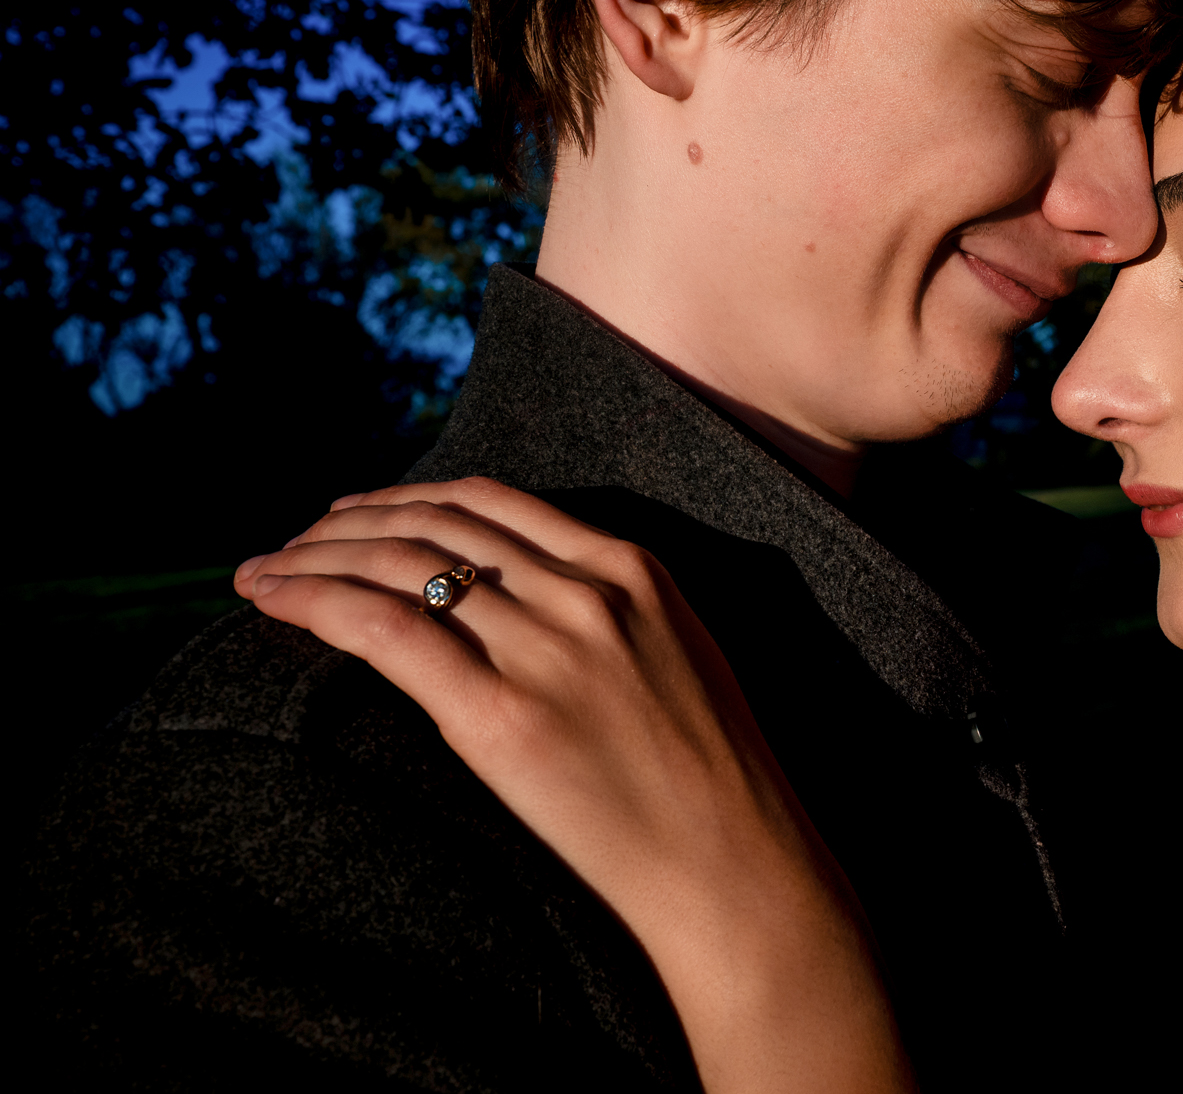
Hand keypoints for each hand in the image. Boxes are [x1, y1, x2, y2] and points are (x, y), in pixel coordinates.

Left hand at [235, 477, 913, 1093]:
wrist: (736, 864)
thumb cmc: (712, 781)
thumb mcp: (676, 655)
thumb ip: (606, 612)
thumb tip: (514, 605)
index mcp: (632, 568)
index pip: (491, 503)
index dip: (408, 499)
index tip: (357, 513)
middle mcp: (585, 591)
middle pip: (435, 525)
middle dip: (348, 523)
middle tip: (295, 540)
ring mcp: (544, 648)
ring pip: (399, 566)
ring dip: (315, 557)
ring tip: (265, 571)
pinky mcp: (501, 715)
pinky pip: (384, 630)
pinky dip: (312, 601)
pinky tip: (268, 597)